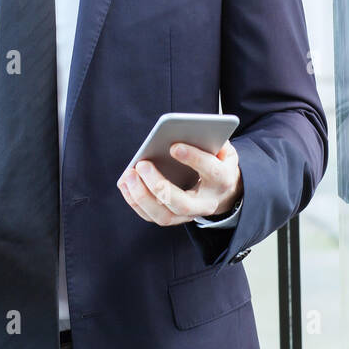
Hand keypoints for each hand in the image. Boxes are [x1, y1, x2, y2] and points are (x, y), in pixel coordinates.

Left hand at [117, 140, 242, 226]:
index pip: (211, 171)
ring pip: (164, 216)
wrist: (223, 190)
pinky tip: (125, 183)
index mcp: (222, 180)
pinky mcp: (173, 218)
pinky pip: (151, 216)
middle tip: (142, 164)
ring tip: (128, 174)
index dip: (193, 158)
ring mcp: (189, 215)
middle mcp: (206, 203)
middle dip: (159, 185)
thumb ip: (211, 139)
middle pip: (181, 203)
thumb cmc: (217, 162)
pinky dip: (134, 201)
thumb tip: (187, 130)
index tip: (173, 146)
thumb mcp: (222, 148)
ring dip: (142, 196)